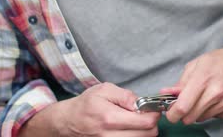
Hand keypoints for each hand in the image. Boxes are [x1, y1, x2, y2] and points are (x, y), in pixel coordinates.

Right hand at [21, 82, 160, 136]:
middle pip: (148, 135)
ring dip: (143, 131)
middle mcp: (110, 135)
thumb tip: (141, 103)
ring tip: (134, 121)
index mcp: (110, 118)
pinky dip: (135, 136)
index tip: (152, 108)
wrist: (68, 121)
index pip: (146, 122)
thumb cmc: (86, 104)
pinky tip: (129, 128)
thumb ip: (125, 95)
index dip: (154, 114)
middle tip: (144, 115)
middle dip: (151, 123)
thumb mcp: (104, 90)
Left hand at [160, 42, 222, 124]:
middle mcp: (216, 93)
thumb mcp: (198, 63)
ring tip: (206, 96)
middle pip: (190, 117)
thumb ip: (181, 81)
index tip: (170, 113)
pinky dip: (213, 111)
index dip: (172, 114)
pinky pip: (216, 117)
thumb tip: (166, 93)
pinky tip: (218, 98)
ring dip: (199, 111)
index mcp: (203, 79)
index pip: (181, 107)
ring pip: (202, 118)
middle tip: (187, 104)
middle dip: (184, 113)